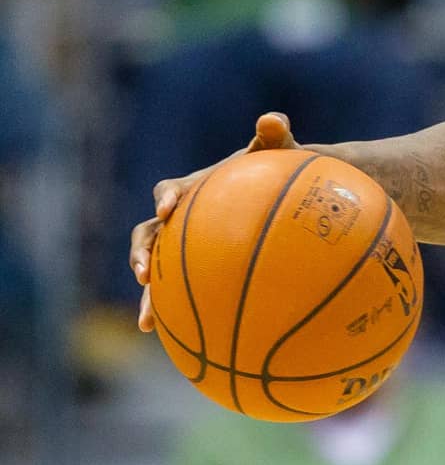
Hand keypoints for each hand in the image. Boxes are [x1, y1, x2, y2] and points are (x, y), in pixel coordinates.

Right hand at [129, 111, 299, 332]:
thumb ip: (274, 136)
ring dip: (149, 297)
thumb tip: (273, 118)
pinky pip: (184, 298)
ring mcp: (186, 250)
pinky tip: (189, 346)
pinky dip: (181, 318)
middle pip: (148, 237)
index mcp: (193, 190)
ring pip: (157, 274)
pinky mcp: (198, 275)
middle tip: (143, 273)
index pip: (170, 191)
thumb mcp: (280, 152)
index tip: (169, 209)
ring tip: (147, 321)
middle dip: (141, 254)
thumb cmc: (278, 173)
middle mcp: (181, 222)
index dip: (166, 199)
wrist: (283, 200)